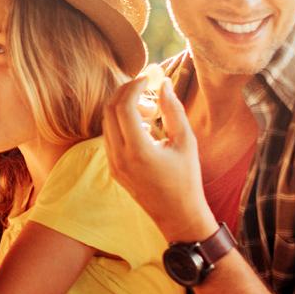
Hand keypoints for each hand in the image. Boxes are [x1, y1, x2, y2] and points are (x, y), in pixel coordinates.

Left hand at [101, 76, 214, 242]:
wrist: (178, 215)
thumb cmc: (187, 179)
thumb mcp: (186, 142)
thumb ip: (173, 110)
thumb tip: (163, 83)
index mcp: (137, 151)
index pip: (123, 107)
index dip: (132, 87)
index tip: (146, 78)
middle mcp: (119, 158)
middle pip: (109, 111)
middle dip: (124, 93)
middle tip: (143, 85)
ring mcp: (113, 165)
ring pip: (107, 124)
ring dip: (122, 108)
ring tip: (147, 108)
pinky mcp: (113, 169)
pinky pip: (109, 138)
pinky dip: (121, 124)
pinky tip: (143, 126)